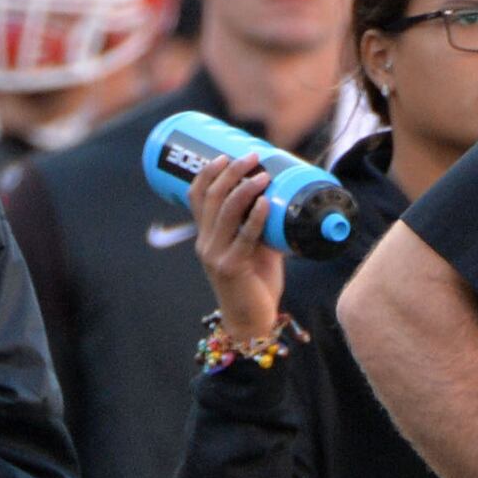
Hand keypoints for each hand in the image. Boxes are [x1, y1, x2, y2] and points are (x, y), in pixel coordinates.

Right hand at [191, 155, 290, 344]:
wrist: (252, 322)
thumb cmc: (255, 284)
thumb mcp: (255, 248)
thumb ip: (261, 226)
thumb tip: (281, 199)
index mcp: (206, 236)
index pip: (196, 197)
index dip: (207, 174)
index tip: (224, 155)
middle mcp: (206, 243)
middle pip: (212, 198)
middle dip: (230, 172)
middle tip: (251, 156)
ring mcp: (216, 255)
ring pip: (226, 212)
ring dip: (245, 189)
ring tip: (262, 174)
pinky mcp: (232, 268)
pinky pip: (245, 237)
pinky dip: (256, 217)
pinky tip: (266, 203)